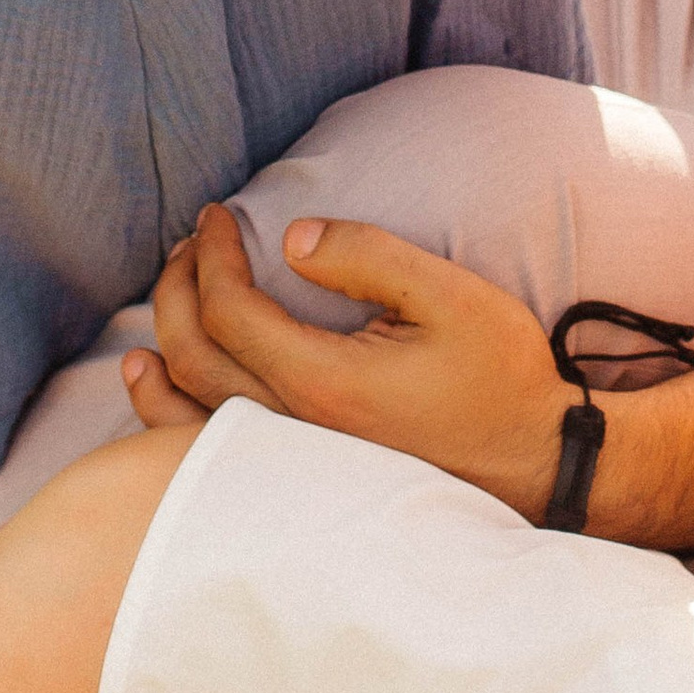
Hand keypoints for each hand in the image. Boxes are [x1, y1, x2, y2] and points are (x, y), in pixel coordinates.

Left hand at [125, 201, 570, 520]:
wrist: (537, 463)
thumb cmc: (499, 376)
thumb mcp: (450, 297)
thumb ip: (369, 257)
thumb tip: (291, 241)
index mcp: (322, 382)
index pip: (228, 311)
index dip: (211, 254)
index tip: (217, 213)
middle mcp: (293, 431)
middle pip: (195, 356)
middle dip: (178, 290)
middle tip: (190, 242)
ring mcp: (294, 464)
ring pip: (188, 417)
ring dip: (161, 355)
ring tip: (155, 314)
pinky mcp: (305, 479)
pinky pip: (212, 451)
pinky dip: (174, 416)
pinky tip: (168, 391)